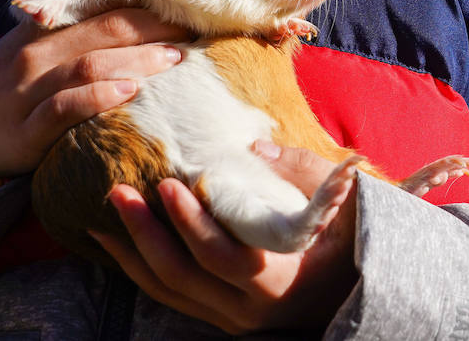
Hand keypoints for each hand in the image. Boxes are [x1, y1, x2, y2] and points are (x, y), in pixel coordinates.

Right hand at [0, 10, 186, 175]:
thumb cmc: (13, 89)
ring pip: (88, 66)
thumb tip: (148, 26)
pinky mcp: (24, 133)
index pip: (102, 11)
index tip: (185, 12)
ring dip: (137, 60)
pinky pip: (64, 108)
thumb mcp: (38, 53)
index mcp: (41, 32)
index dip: (147, 11)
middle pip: (102, 32)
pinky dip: (99, 97)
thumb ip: (80, 37)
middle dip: (152, 31)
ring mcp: (26, 94)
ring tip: (174, 60)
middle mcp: (33, 56)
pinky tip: (131, 92)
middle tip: (191, 35)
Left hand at [92, 142, 358, 334]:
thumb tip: (253, 150)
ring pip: (167, 291)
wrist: (361, 292)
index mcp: (280, 280)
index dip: (190, 223)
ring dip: (132, 251)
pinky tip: (119, 242)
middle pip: (181, 276)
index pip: (222, 256)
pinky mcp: (221, 315)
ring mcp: (232, 317)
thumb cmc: (360, 239)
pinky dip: (140, 269)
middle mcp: (249, 308)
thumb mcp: (351, 203)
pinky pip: (171, 297)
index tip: (167, 184)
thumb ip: (305, 173)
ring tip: (107, 212)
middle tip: (118, 191)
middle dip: (144, 232)